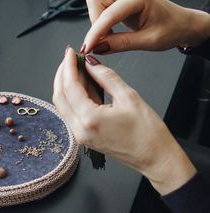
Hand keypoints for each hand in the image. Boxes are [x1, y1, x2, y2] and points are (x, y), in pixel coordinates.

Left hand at [53, 47, 196, 194]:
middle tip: (70, 58)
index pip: (69, 87)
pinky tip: (82, 84)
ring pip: (63, 105)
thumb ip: (106, 77)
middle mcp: (79, 130)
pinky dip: (73, 97)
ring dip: (66, 85)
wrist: (154, 158)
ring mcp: (80, 135)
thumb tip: (91, 63)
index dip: (68, 66)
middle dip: (62, 75)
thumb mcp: (129, 97)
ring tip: (77, 68)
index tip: (70, 52)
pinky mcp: (84, 137)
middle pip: (59, 97)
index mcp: (89, 119)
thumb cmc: (148, 133)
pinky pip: (71, 113)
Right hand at [82, 0, 209, 53]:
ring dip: (96, 23)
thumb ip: (121, 44)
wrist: (182, 25)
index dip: (95, 33)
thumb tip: (98, 47)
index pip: (108, 14)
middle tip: (100, 42)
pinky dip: (100, 23)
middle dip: (95, 23)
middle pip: (97, 2)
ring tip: (107, 38)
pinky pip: (101, 9)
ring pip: (96, 4)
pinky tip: (109, 34)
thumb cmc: (172, 28)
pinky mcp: (120, 3)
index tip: (87, 48)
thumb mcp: (148, 41)